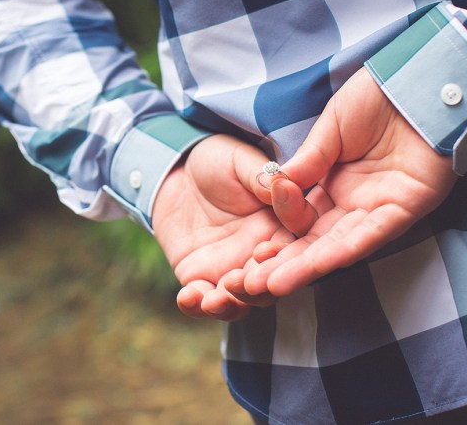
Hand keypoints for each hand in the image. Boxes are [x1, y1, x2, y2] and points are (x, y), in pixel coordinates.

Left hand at [151, 134, 292, 320]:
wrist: (174, 170)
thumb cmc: (214, 160)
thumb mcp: (238, 160)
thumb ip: (260, 175)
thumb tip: (281, 184)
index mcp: (281, 226)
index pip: (292, 248)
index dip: (283, 255)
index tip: (265, 251)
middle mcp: (261, 254)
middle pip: (271, 281)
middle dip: (258, 287)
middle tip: (243, 282)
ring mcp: (233, 270)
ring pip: (242, 300)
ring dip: (231, 304)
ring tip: (216, 299)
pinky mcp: (202, 278)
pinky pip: (203, 300)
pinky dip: (197, 306)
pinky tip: (189, 298)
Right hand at [228, 67, 458, 299]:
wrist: (418, 80)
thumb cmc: (376, 97)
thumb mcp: (330, 127)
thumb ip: (307, 160)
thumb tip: (275, 186)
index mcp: (333, 183)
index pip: (300, 218)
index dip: (276, 236)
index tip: (251, 248)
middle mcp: (354, 203)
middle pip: (315, 240)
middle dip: (284, 263)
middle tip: (251, 284)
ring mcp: (380, 209)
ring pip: (339, 245)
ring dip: (308, 266)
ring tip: (274, 284)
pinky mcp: (406, 209)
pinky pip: (372, 235)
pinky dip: (345, 250)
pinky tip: (319, 264)